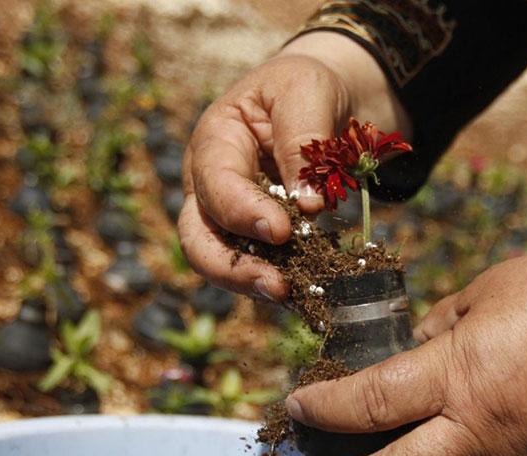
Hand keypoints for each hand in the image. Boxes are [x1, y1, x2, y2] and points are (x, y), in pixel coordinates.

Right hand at [178, 32, 409, 301]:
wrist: (327, 101)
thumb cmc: (307, 88)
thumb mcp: (306, 92)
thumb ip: (302, 142)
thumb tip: (306, 205)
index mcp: (214, 142)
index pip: (216, 184)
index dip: (243, 212)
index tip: (283, 231)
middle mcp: (210, 186)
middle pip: (199, 239)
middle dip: (232, 268)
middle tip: (278, 286)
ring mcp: (230, 217)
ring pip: (224, 263)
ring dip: (256, 284)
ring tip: (297, 297)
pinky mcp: (257, 238)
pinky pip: (260, 268)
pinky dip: (282, 284)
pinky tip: (310, 296)